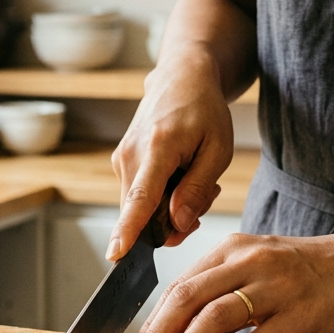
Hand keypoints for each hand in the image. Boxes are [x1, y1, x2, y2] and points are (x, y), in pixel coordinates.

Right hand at [108, 48, 234, 260]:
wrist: (180, 78)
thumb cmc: (204, 110)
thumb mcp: (217, 149)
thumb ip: (197, 189)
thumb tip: (177, 223)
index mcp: (157, 148)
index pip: (140, 198)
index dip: (129, 229)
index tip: (116, 254)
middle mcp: (130, 156)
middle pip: (144, 214)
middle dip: (175, 220)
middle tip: (206, 195)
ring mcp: (121, 160)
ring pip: (143, 209)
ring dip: (171, 207)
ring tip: (195, 177)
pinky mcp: (121, 164)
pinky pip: (140, 198)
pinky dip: (162, 197)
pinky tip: (179, 176)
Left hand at [130, 218, 333, 332]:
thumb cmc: (311, 269)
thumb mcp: (261, 262)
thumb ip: (225, 282)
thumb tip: (182, 320)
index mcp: (234, 249)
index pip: (180, 284)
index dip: (155, 319)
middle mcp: (250, 263)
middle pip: (187, 297)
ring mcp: (276, 288)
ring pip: (214, 318)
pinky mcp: (300, 315)